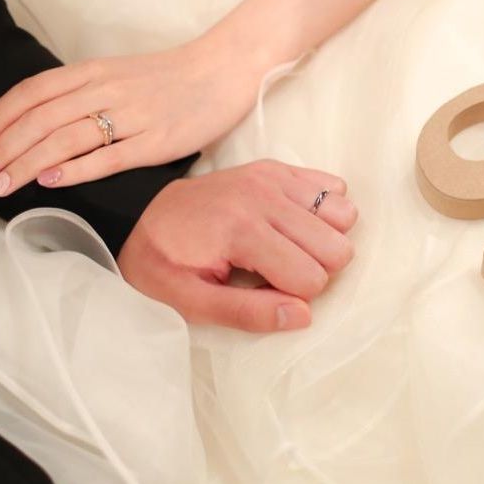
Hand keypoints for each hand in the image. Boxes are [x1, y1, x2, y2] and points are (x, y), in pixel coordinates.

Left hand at [0, 36, 265, 197]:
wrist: (226, 69)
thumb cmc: (173, 76)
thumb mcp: (120, 74)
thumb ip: (84, 93)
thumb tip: (42, 123)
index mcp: (94, 72)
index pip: (33, 92)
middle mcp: (106, 90)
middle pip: (40, 119)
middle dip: (1, 148)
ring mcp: (132, 116)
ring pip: (65, 139)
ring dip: (25, 164)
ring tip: (0, 186)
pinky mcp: (157, 141)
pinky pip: (109, 157)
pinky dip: (75, 170)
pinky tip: (51, 181)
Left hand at [118, 160, 356, 330]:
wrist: (139, 216)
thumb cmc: (163, 264)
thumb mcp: (190, 302)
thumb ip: (247, 313)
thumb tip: (304, 315)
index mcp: (241, 231)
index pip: (311, 278)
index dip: (294, 295)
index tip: (265, 290)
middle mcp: (262, 196)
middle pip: (336, 247)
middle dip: (315, 269)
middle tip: (279, 271)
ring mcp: (272, 177)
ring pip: (344, 214)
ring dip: (324, 238)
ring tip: (289, 247)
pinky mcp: (277, 168)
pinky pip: (335, 187)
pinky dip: (323, 210)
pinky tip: (293, 223)